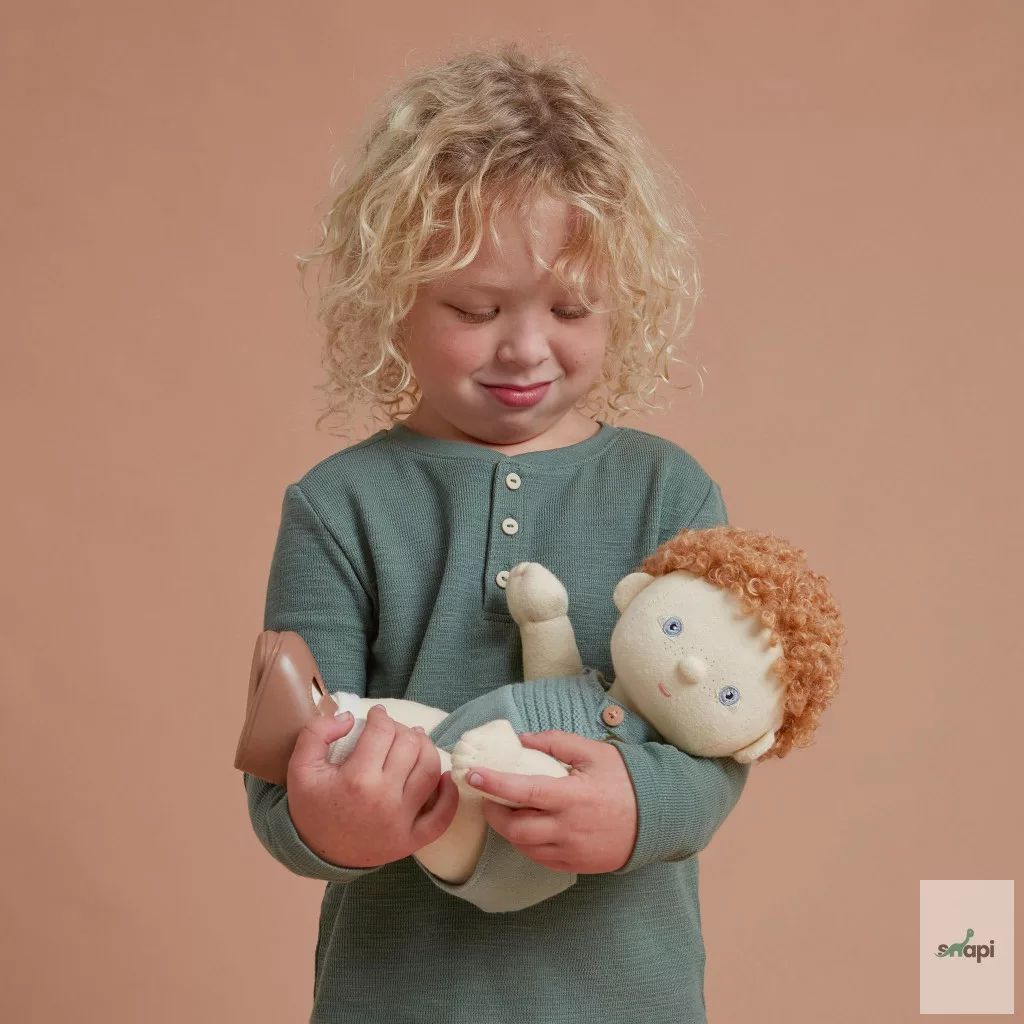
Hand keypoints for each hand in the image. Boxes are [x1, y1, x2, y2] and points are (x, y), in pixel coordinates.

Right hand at [287, 705, 459, 868]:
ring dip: (427, 748)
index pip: (382, 732)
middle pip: (409, 745)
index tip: (377, 715)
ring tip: (416, 742)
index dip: (381, 717)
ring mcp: (402, 821)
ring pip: (429, 770)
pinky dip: (449, 794)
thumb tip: (350, 717)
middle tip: (392, 730)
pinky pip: (442, 816)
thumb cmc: (311, 808)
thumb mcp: (300, 768)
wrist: (315, 855)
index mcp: (356, 780)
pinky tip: (443, 777)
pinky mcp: (412, 840)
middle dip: (402, 728)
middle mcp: (384, 799)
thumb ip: (317, 733)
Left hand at [465, 730, 637, 872]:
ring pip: (525, 846)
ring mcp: (572, 851)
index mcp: (571, 797)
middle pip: (515, 828)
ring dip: (509, 829)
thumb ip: (556, 742)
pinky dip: (528, 843)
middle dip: (494, 813)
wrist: (659, 817)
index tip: (474, 775)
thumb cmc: (626, 781)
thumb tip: (523, 739)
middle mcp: (568, 828)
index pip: (522, 791)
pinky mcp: (576, 865)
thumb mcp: (594, 752)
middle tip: (490, 796)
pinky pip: (541, 858)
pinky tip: (530, 827)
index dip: (494, 784)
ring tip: (508, 810)